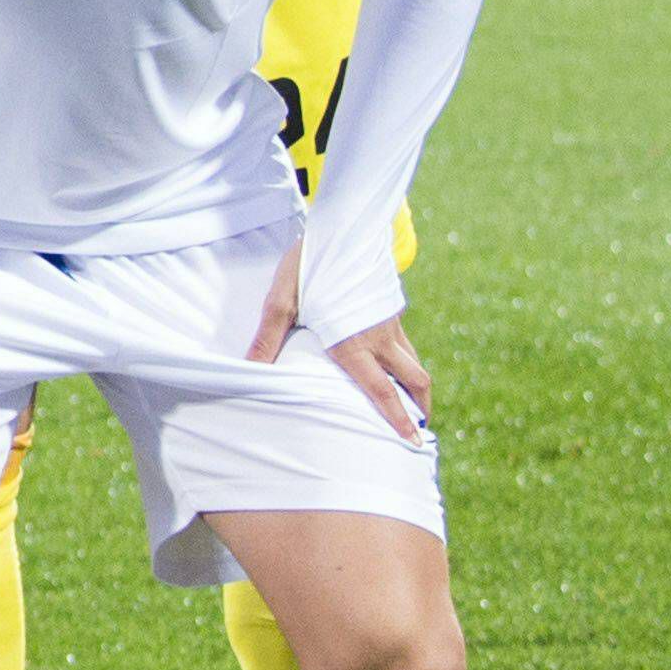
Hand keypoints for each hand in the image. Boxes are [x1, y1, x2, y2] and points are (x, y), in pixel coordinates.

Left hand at [248, 249, 437, 444]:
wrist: (343, 227)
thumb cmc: (309, 264)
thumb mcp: (281, 301)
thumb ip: (268, 339)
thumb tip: (250, 371)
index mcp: (354, 342)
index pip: (382, 390)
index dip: (397, 419)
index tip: (411, 442)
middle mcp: (380, 336)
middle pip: (415, 380)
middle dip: (420, 408)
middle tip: (419, 431)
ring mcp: (390, 321)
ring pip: (414, 361)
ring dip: (416, 386)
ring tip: (411, 404)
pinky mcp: (391, 306)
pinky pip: (406, 342)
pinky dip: (408, 362)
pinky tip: (393, 364)